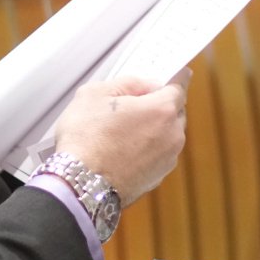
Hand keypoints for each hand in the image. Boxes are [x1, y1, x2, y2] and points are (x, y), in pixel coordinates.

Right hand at [53, 68, 189, 206]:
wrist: (80, 185)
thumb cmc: (85, 139)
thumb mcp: (96, 93)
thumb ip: (126, 83)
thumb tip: (144, 85)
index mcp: (162, 110)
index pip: (179, 86)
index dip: (176, 77)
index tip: (178, 73)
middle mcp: (172, 136)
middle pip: (175, 112)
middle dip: (160, 105)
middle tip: (136, 103)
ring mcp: (166, 161)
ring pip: (166, 136)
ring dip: (152, 130)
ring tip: (122, 130)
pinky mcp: (156, 179)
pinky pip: (156, 156)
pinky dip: (145, 150)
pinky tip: (122, 150)